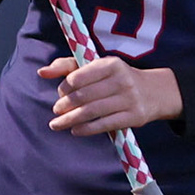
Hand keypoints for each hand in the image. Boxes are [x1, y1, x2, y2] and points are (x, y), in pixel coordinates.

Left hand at [40, 55, 181, 135]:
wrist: (154, 92)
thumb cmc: (116, 78)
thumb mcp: (97, 67)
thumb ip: (68, 66)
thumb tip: (41, 72)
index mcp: (110, 64)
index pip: (79, 76)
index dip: (64, 87)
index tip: (60, 94)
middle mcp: (121, 80)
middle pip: (84, 96)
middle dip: (65, 106)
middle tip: (56, 111)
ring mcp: (128, 99)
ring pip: (92, 112)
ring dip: (70, 120)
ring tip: (58, 124)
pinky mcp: (133, 117)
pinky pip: (104, 125)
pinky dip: (86, 129)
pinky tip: (75, 131)